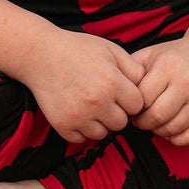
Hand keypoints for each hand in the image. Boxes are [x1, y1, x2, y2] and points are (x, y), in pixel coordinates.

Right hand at [21, 30, 144, 143]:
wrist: (40, 54)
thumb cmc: (78, 49)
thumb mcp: (111, 50)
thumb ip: (133, 68)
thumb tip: (148, 86)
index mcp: (112, 83)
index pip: (137, 105)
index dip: (131, 96)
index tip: (120, 88)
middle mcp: (97, 102)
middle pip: (122, 123)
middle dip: (116, 111)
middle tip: (104, 96)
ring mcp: (78, 116)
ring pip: (103, 134)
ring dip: (100, 122)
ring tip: (90, 102)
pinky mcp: (62, 126)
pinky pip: (82, 139)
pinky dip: (82, 128)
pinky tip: (77, 110)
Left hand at [130, 36, 188, 145]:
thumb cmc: (175, 55)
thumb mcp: (151, 54)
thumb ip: (131, 70)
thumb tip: (113, 92)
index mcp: (168, 66)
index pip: (142, 98)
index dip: (132, 107)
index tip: (131, 107)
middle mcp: (187, 82)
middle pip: (157, 117)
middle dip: (143, 123)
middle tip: (140, 119)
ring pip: (172, 129)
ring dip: (158, 131)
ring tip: (154, 122)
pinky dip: (176, 139)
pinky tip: (170, 129)